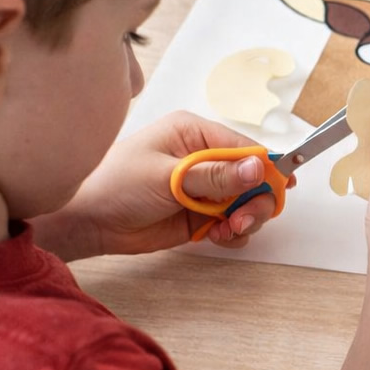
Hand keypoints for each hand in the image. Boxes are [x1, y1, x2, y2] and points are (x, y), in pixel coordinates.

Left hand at [32, 111, 286, 259]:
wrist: (87, 221)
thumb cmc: (116, 185)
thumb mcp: (167, 176)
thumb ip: (215, 174)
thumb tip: (257, 167)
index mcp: (195, 134)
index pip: (245, 148)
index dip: (267, 168)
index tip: (282, 187)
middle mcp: (204, 158)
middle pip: (254, 178)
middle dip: (256, 200)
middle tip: (243, 219)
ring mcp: (204, 188)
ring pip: (247, 203)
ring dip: (246, 219)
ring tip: (227, 229)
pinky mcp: (201, 214)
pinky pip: (234, 223)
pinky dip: (233, 233)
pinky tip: (216, 236)